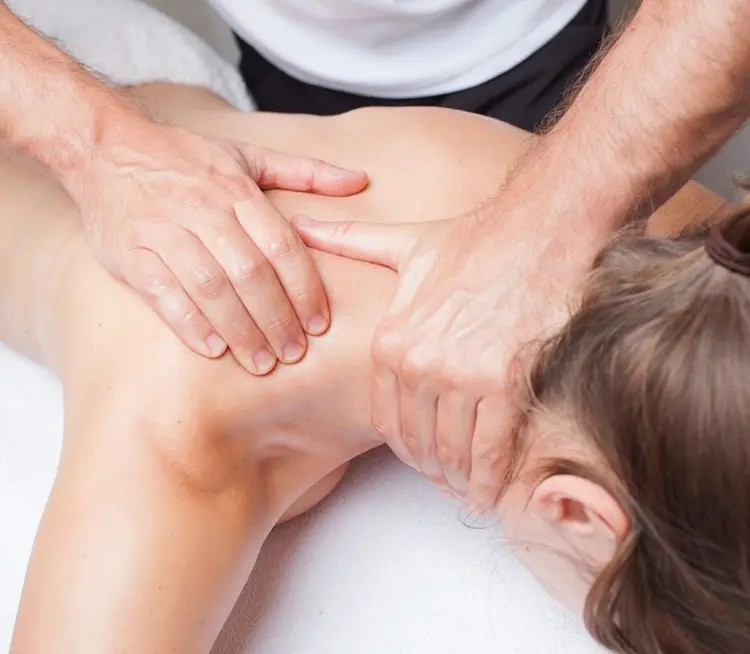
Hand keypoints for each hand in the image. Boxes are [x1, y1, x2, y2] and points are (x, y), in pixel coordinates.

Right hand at [66, 119, 367, 374]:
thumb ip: (306, 171)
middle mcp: (204, 210)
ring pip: (211, 287)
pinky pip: (163, 292)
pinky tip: (213, 348)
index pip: (282, 247)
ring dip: (240, 329)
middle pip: (250, 273)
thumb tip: (359, 181)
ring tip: (261, 362)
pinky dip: (189, 323)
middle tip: (294, 353)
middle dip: (277, 319)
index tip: (320, 324)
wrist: (108, 148)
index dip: (305, 289)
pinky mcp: (131, 252)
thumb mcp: (249, 155)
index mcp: (237, 191)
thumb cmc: (187, 159)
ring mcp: (164, 231)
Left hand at [293, 211, 576, 510]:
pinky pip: (492, 451)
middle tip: (447, 480)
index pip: (387, 420)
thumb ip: (350, 242)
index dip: (405, 448)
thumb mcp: (404, 243)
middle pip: (420, 443)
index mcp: (393, 341)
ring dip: (460, 480)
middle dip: (432, 470)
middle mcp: (422, 364)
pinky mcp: (507, 385)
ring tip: (468, 488)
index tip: (420, 458)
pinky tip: (490, 493)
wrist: (541, 228)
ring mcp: (464, 377)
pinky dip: (490, 481)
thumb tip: (304, 226)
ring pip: (454, 452)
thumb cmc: (477, 239)